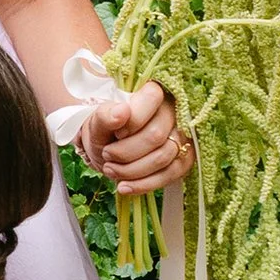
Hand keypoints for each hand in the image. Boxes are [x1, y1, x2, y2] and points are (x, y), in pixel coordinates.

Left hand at [80, 78, 187, 198]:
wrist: (107, 149)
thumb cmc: (105, 130)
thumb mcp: (96, 122)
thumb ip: (104, 116)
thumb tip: (121, 112)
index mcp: (153, 91)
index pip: (151, 99)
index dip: (130, 121)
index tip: (114, 132)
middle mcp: (173, 110)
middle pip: (156, 136)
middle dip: (126, 152)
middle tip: (106, 155)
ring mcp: (182, 135)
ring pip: (163, 157)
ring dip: (132, 170)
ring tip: (110, 170)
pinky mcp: (183, 158)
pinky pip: (171, 174)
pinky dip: (144, 184)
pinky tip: (124, 187)